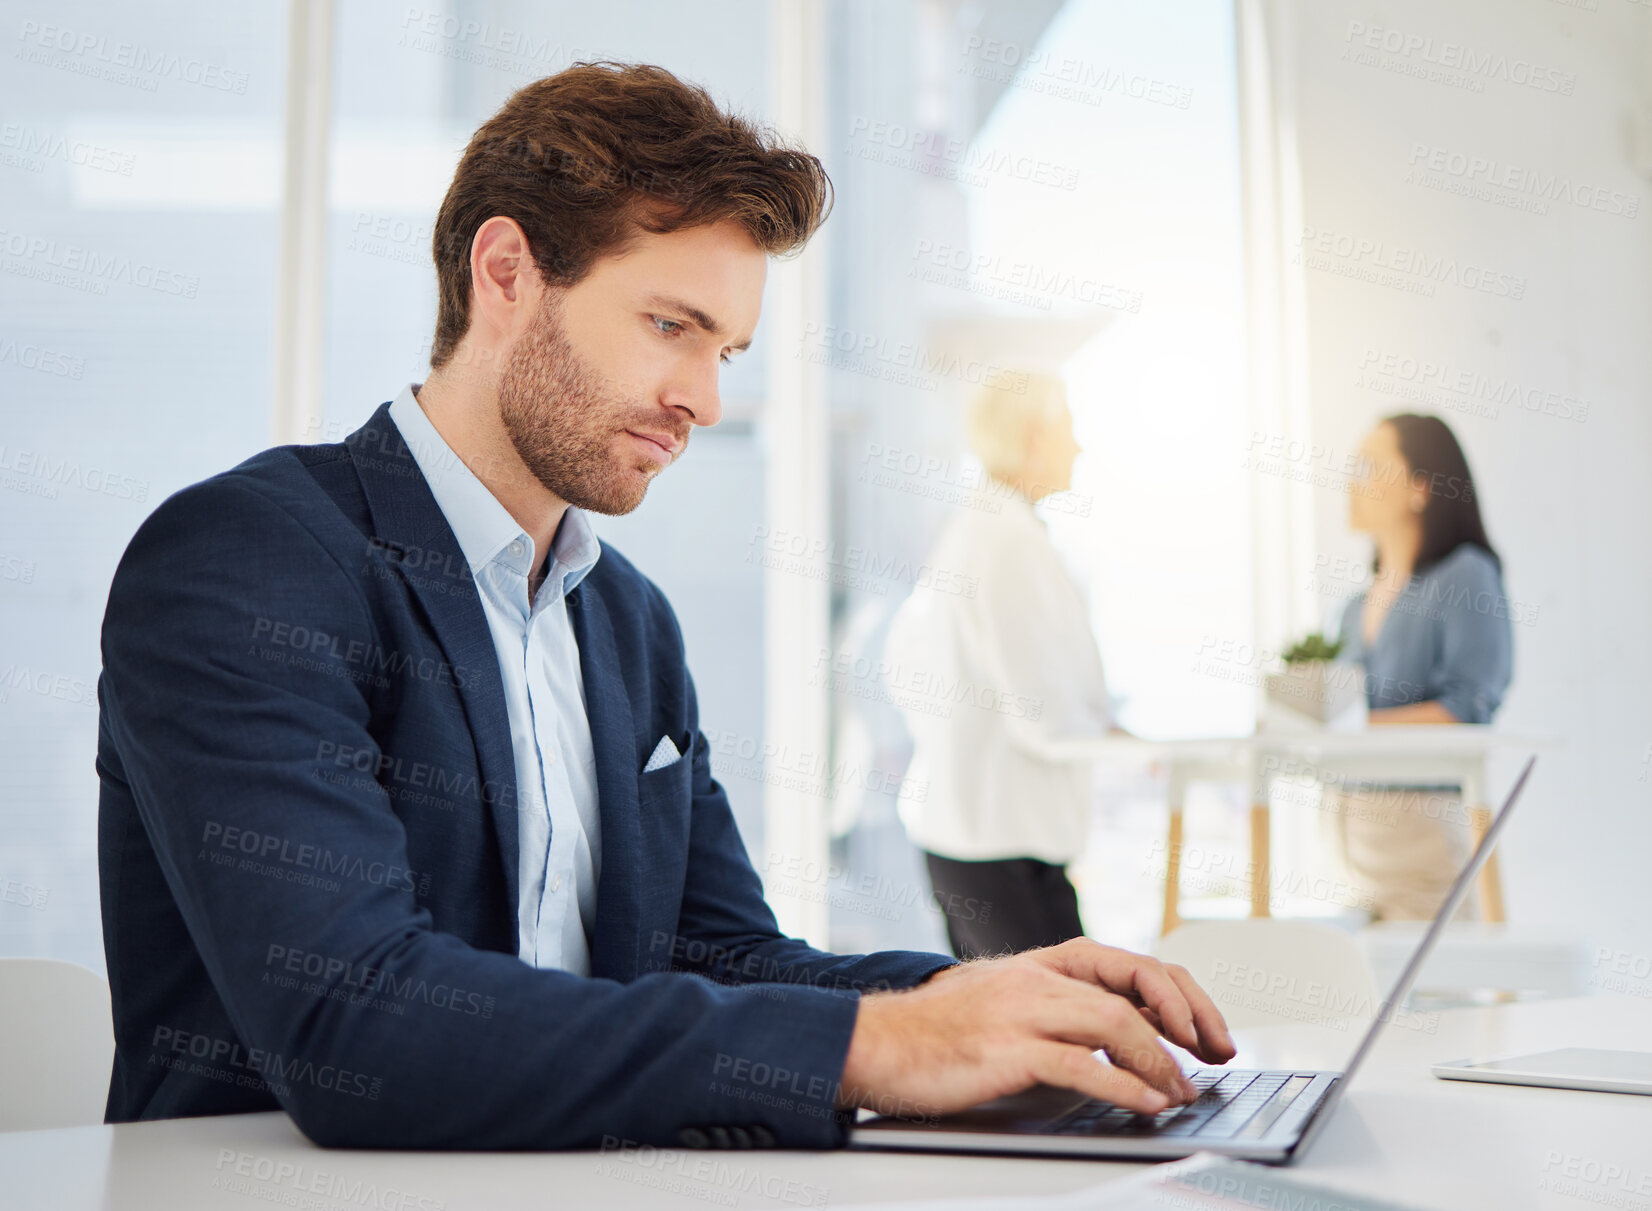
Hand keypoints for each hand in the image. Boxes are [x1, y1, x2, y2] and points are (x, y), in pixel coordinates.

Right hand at [840, 938, 1235, 1119]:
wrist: (874, 1041)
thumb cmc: (937, 1031)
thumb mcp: (1006, 1003)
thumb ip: (1057, 1008)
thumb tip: (1121, 1038)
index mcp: (1043, 963)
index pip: (1131, 962)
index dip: (1181, 993)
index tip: (1209, 1032)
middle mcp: (1038, 977)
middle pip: (1136, 982)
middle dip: (1190, 1017)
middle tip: (1217, 1054)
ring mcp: (1022, 1010)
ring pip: (1116, 1019)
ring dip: (1163, 1059)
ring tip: (1184, 1091)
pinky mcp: (1006, 1050)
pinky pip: (1081, 1063)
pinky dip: (1125, 1085)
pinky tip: (1148, 1103)